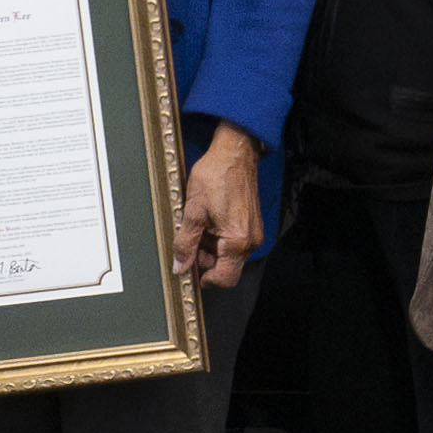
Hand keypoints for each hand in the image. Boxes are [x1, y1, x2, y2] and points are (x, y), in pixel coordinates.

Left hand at [174, 124, 264, 290]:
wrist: (234, 153)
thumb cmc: (216, 176)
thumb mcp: (193, 211)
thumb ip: (186, 243)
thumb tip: (180, 266)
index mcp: (237, 241)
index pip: (224, 279)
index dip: (204, 278)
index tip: (188, 267)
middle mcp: (250, 241)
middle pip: (225, 268)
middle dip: (205, 259)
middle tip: (189, 240)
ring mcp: (252, 233)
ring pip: (227, 255)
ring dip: (210, 246)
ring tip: (198, 224)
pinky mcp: (251, 225)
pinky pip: (232, 242)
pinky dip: (218, 237)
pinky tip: (208, 220)